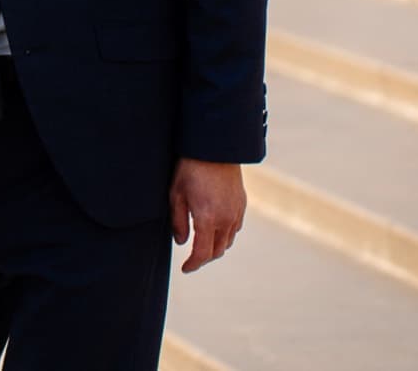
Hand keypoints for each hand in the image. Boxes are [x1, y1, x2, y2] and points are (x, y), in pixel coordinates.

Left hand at [169, 158, 246, 272]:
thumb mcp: (176, 194)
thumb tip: (181, 242)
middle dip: (204, 258)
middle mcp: (226, 219)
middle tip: (192, 259)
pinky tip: (215, 229)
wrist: (215, 149)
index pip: (203, 253)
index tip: (185, 268)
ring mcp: (237, 212)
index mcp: (208, 219)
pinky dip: (225, 235)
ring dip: (216, 247)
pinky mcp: (242, 205)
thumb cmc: (190, 169)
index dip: (193, 264)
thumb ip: (178, 221)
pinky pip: (235, 228)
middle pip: (218, 251)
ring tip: (202, 245)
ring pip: (228, 241)